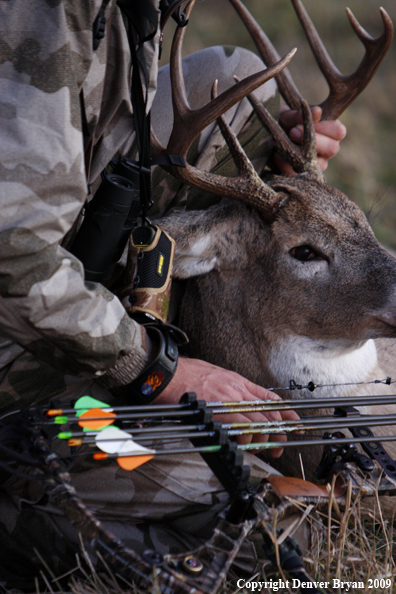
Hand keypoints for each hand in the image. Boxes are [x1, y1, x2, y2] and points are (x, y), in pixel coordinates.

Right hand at [156, 357, 299, 457]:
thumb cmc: (185, 373)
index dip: (285, 411)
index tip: (294, 421)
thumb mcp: (213, 374)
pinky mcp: (220, 410)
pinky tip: (244, 444)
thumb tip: (234, 402)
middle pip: (269, 412)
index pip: (269, 397)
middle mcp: (237, 389)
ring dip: (264, 438)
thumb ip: (227, 388)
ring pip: (259, 421)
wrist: (168, 373)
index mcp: (237, 381)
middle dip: (278, 431)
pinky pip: (242, 427)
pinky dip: (247, 438)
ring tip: (263, 449)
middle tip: (279, 445)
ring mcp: (230, 400)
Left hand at [275, 105, 346, 174]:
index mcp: (328, 133)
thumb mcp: (287, 117)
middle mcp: (326, 150)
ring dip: (302, 153)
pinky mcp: (303, 177)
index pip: (339, 132)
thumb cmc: (282, 125)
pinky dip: (287, 165)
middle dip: (313, 139)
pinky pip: (300, 175)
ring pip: (321, 164)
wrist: (264, 142)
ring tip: (284, 144)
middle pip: (332, 148)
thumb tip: (318, 112)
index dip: (327, 127)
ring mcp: (317, 165)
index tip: (313, 119)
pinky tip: (277, 156)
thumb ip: (299, 115)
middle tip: (293, 132)